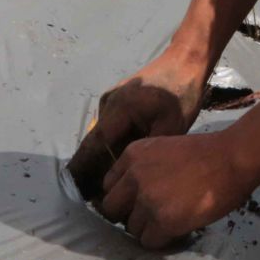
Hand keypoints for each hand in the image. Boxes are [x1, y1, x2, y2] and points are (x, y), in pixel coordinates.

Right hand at [66, 52, 206, 200]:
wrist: (186, 60)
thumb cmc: (182, 93)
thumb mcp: (170, 127)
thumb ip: (147, 152)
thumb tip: (130, 178)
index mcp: (119, 108)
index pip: (94, 145)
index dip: (82, 169)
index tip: (74, 190)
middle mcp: (108, 103)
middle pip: (96, 142)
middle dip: (92, 169)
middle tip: (93, 198)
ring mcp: (111, 99)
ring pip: (103, 136)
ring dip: (104, 157)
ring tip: (106, 187)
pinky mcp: (118, 100)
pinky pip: (111, 127)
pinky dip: (112, 144)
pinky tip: (120, 164)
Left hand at [100, 130, 252, 248]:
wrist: (232, 158)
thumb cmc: (205, 152)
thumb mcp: (163, 149)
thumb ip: (144, 167)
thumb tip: (133, 194)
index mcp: (132, 154)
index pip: (109, 185)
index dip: (124, 196)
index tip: (137, 200)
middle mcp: (134, 176)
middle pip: (112, 208)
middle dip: (128, 214)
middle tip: (149, 215)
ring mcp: (147, 200)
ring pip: (131, 228)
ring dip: (148, 228)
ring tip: (170, 220)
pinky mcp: (162, 221)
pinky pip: (148, 241)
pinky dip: (162, 239)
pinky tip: (177, 228)